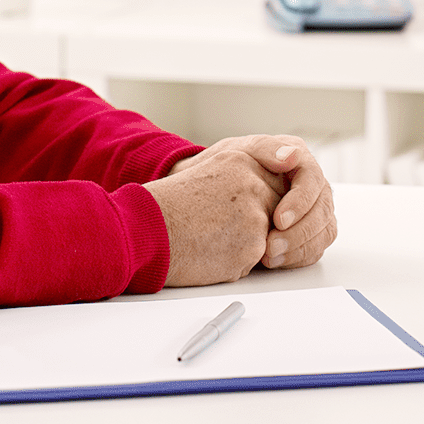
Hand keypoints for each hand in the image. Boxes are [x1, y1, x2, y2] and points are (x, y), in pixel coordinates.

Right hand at [145, 146, 282, 285]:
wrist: (146, 230)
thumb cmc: (169, 206)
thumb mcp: (210, 173)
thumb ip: (245, 177)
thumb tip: (272, 196)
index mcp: (244, 159)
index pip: (275, 186)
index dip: (257, 205)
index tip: (233, 213)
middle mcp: (254, 184)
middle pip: (277, 213)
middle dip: (254, 227)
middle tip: (217, 227)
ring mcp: (255, 216)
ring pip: (265, 239)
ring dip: (242, 246)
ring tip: (209, 238)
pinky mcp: (252, 247)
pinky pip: (253, 261)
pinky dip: (233, 264)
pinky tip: (208, 252)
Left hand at [175, 134, 336, 268]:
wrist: (216, 189)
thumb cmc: (228, 166)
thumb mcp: (241, 151)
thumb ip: (266, 149)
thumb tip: (291, 156)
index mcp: (299, 158)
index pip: (313, 179)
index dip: (301, 202)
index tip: (279, 220)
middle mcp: (311, 183)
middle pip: (322, 209)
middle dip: (300, 232)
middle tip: (272, 247)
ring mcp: (313, 208)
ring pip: (324, 231)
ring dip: (300, 248)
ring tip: (270, 258)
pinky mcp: (310, 231)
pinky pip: (316, 247)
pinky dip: (299, 257)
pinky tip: (276, 261)